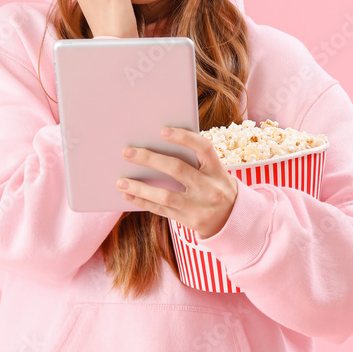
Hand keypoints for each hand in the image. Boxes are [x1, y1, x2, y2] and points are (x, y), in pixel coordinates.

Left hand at [117, 127, 238, 238]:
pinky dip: (144, 202)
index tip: (163, 130)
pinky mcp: (190, 221)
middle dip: (150, 159)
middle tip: (127, 152)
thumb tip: (157, 147)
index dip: (184, 138)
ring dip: (140, 188)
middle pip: (178, 169)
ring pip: (166, 195)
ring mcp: (201, 206)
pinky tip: (129, 196)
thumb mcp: (214, 172)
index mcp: (218, 170)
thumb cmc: (215, 186)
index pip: (204, 148)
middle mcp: (211, 187)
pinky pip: (162, 210)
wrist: (232, 219)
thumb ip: (194, 161)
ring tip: (121, 182)